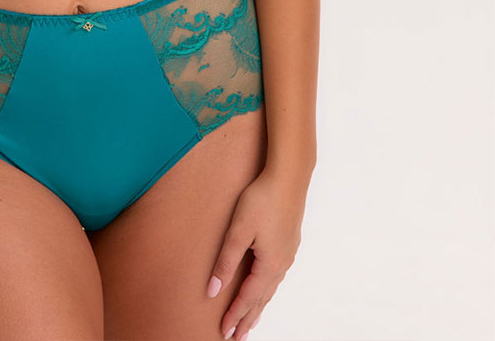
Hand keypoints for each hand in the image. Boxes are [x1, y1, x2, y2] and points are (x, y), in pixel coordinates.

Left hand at [206, 166, 308, 338]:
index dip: (234, 315)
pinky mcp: (289, 243)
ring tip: (249, 320)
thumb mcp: (239, 230)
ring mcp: (287, 254)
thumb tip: (213, 289)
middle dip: (248, 319)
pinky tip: (264, 287)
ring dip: (258, 305)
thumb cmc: (262, 200)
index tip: (224, 332)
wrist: (288, 177)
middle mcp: (281, 264)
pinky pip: (276, 276)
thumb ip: (226, 261)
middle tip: (237, 337)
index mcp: (268, 265)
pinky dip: (267, 289)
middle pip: (262, 299)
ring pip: (270, 288)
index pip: (248, 298)